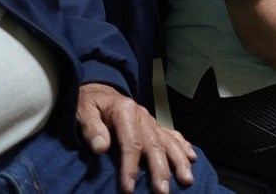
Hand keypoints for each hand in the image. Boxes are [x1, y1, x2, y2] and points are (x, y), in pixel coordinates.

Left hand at [76, 83, 197, 193]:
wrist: (99, 91)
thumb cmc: (90, 105)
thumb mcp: (83, 111)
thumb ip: (92, 128)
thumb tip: (101, 147)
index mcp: (125, 111)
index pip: (131, 142)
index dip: (131, 166)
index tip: (129, 188)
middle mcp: (142, 116)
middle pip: (154, 144)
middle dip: (161, 169)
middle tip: (163, 191)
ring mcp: (151, 121)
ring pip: (168, 141)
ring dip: (179, 161)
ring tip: (187, 179)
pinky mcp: (154, 125)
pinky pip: (172, 134)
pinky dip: (183, 145)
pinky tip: (192, 156)